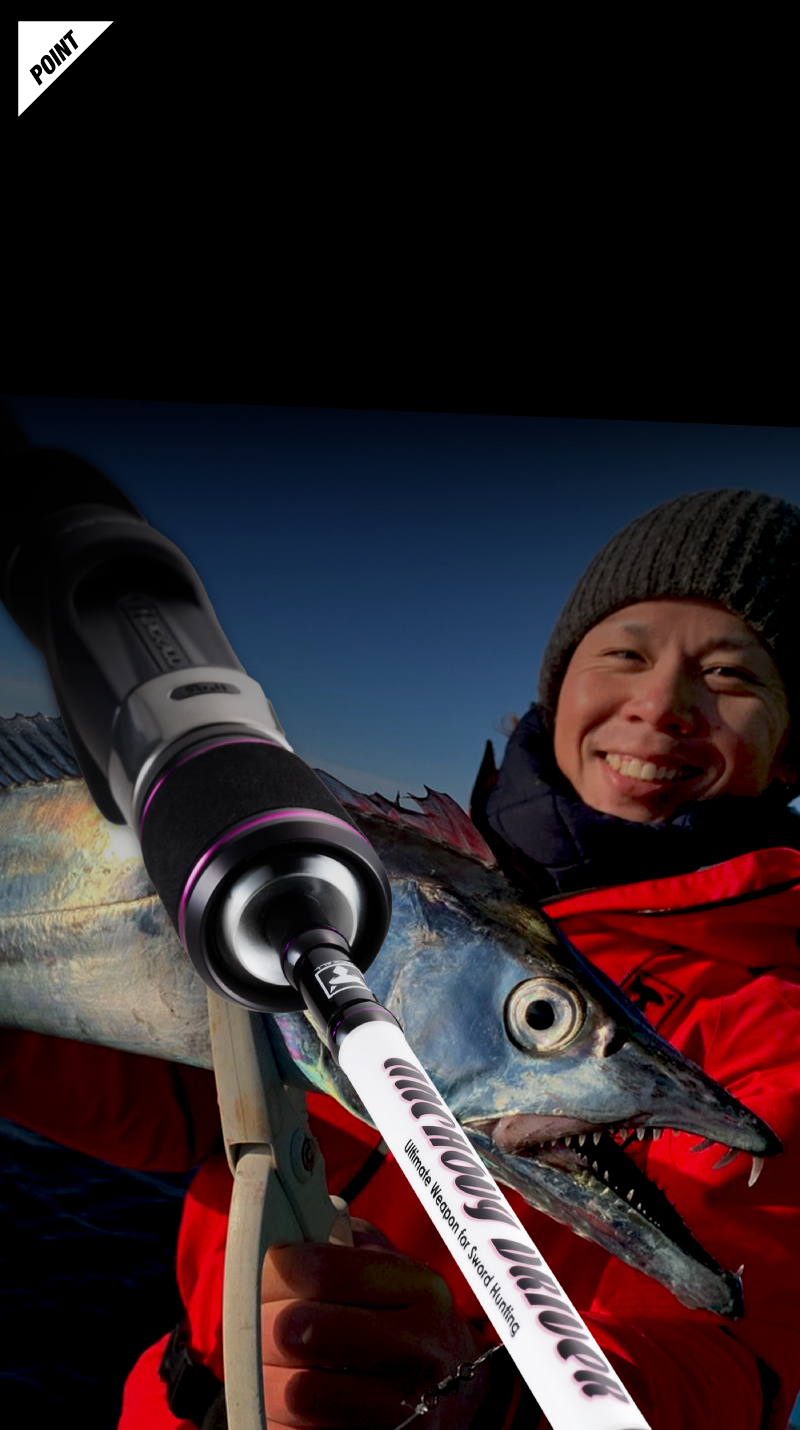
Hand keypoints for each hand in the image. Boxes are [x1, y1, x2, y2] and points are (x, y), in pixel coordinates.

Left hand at [260, 1218, 493, 1429]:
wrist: (454, 1396)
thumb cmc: (401, 1322)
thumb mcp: (390, 1272)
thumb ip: (344, 1240)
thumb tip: (286, 1220)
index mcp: (421, 1289)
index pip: (323, 1270)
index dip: (275, 1269)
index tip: (263, 1271)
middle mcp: (422, 1348)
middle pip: (299, 1329)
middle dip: (261, 1326)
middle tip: (259, 1325)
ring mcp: (407, 1409)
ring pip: (295, 1392)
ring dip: (265, 1381)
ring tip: (270, 1369)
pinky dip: (278, 1422)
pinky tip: (286, 1408)